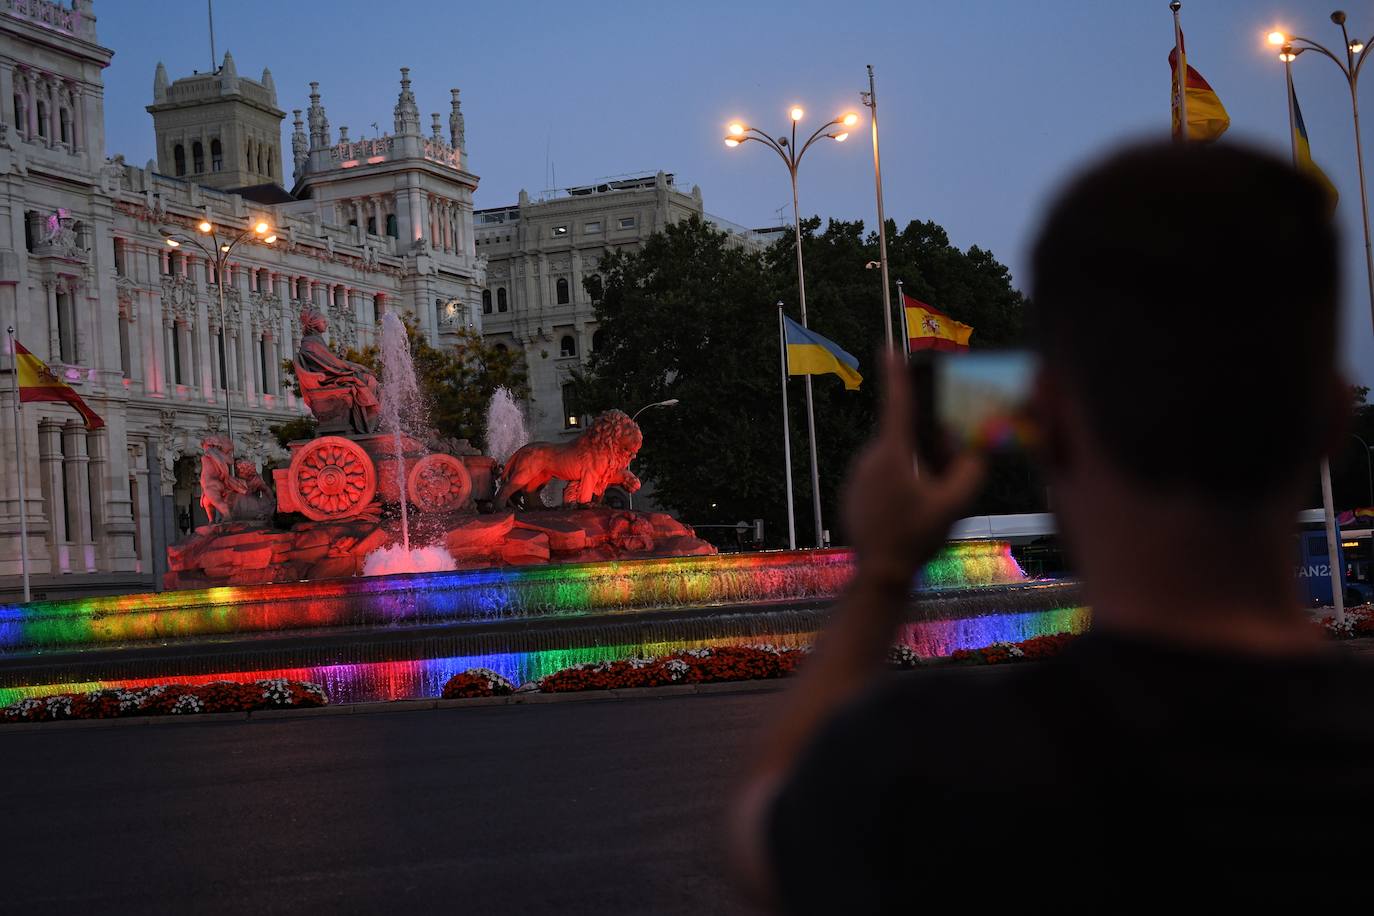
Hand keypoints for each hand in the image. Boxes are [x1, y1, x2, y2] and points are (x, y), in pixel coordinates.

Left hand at [842, 354, 984, 592]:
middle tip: (944, 481)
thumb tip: (974, 448)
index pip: (897, 405)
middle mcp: (869, 458)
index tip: (889, 347)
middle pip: (906, 438)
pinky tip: (907, 513)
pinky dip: (899, 484)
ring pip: (894, 458)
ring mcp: (857, 475)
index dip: (896, 375)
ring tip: (924, 507)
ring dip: (914, 470)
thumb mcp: (955, 505)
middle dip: (929, 450)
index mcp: (892, 455)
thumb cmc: (916, 537)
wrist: (879, 573)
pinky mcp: (853, 491)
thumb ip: (971, 470)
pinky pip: (881, 476)